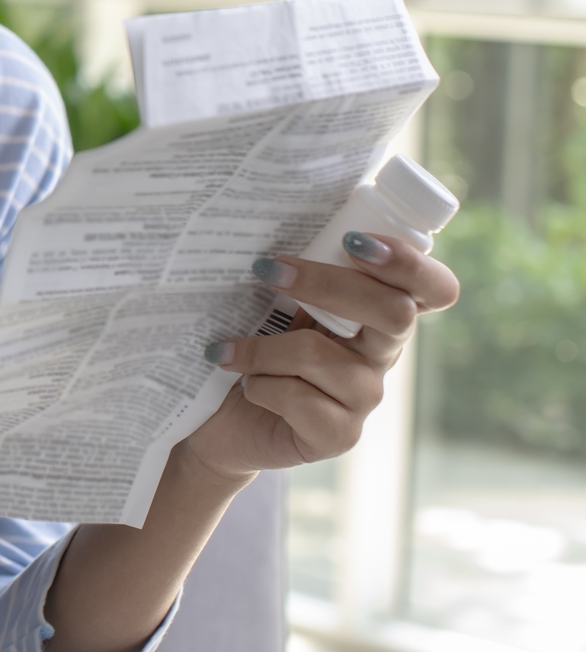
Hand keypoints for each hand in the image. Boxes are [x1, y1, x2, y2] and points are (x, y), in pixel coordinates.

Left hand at [184, 232, 460, 478]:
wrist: (218, 417)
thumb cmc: (248, 342)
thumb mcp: (273, 297)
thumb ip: (294, 266)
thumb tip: (268, 215)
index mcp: (377, 312)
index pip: (433, 288)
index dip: (409, 263)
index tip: (354, 240)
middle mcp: (381, 354)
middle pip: (393, 312)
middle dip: (326, 283)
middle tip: (265, 268)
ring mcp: (364, 398)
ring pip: (324, 357)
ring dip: (263, 348)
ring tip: (226, 351)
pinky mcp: (338, 436)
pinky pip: (303, 400)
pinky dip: (261, 386)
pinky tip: (244, 386)